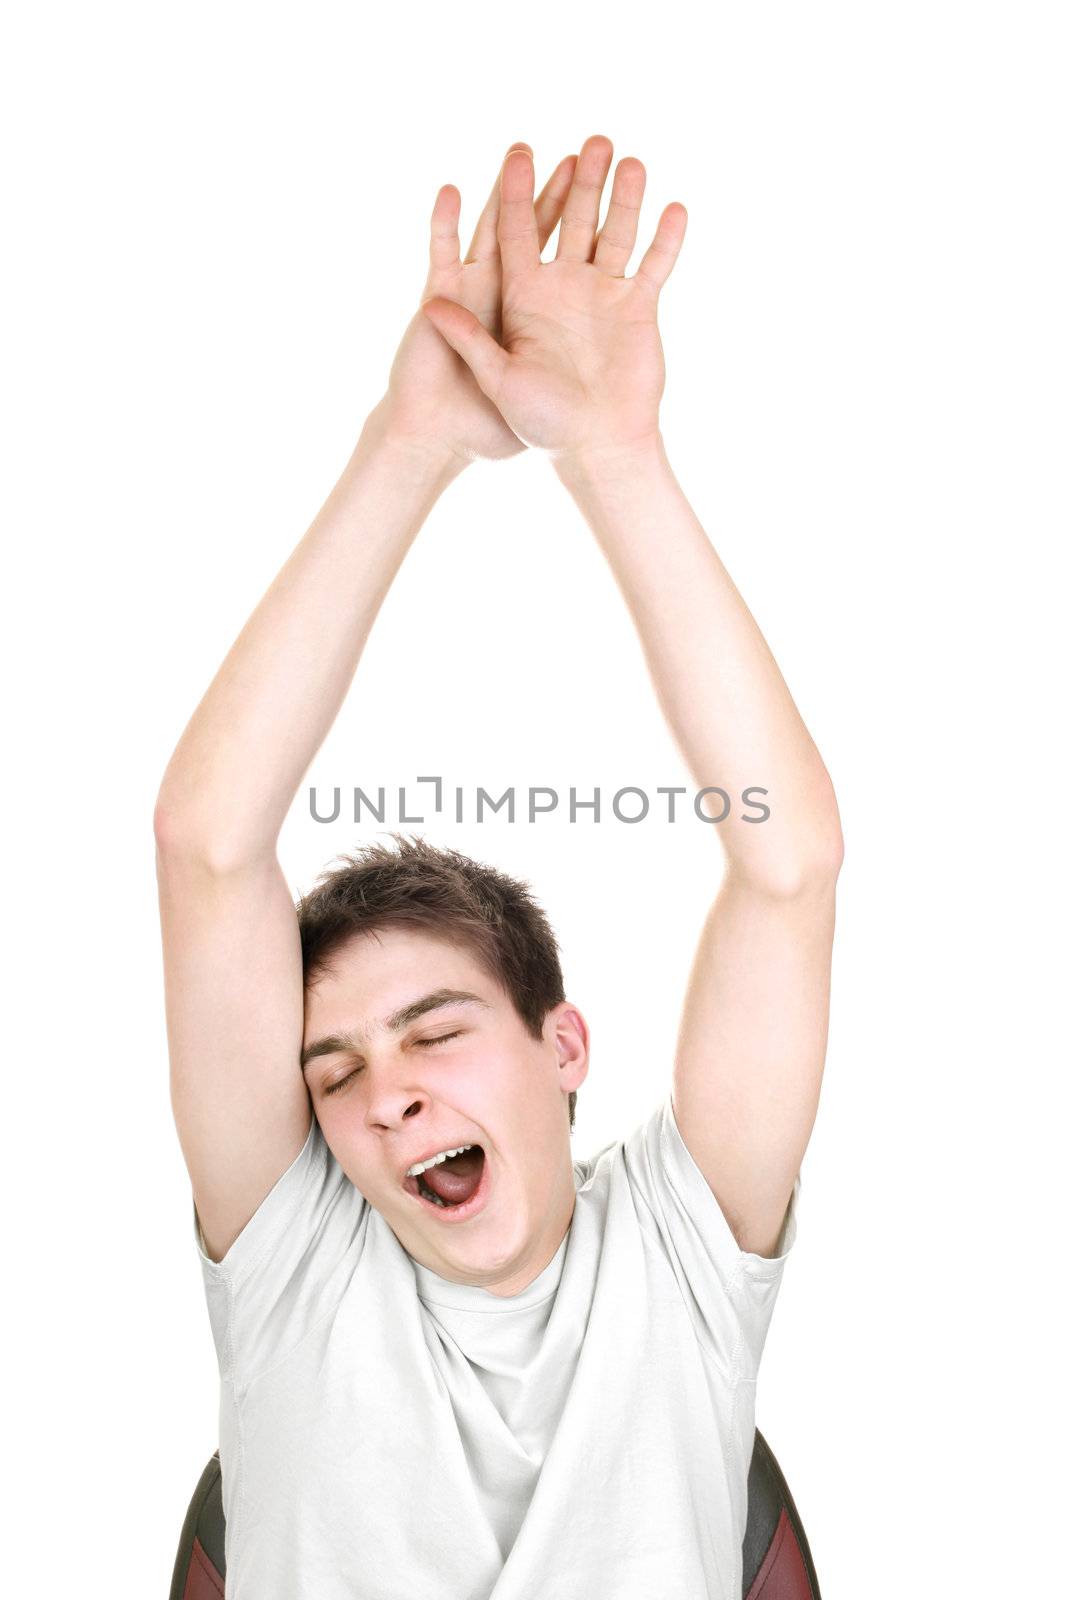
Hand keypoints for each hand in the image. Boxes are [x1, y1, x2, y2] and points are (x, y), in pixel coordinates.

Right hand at [373, 144, 577, 466]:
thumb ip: (579, 343)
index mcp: (556, 303)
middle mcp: (531, 291)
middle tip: (600, 140)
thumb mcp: (558, 379)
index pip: (582, 251)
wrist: (464, 440)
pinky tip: (450, 193)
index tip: (605, 177)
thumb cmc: (539, 424)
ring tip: (535, 147)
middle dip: (579, 184)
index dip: (594, 214)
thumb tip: (592, 333)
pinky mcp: (445, 300)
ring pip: (506, 228)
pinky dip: (442, 226)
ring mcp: (486, 291)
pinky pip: (442, 254)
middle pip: (560, 225)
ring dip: (525, 190)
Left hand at [419, 135, 686, 463]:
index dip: (515, 191)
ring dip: (623, 199)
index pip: (516, 230)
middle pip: (570, 221)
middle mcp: (563, 287)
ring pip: (614, 234)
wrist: (595, 448)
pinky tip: (673, 208)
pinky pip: (653, 266)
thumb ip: (467, 337)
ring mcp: (602, 295)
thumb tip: (428, 303)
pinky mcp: (637, 309)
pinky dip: (664, 240)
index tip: (518, 151)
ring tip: (631, 162)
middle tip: (591, 142)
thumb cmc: (543, 423)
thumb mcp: (497, 378)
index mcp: (525, 296)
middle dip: (579, 182)